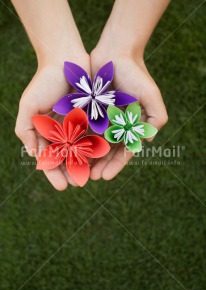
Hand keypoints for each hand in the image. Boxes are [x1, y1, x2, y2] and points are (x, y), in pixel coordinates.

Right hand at [15, 55, 89, 189]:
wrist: (66, 60)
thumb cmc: (44, 81)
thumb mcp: (28, 106)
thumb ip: (26, 131)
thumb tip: (34, 156)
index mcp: (45, 132)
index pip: (49, 158)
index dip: (54, 173)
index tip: (62, 186)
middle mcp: (61, 132)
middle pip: (66, 159)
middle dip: (71, 172)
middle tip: (78, 184)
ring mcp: (77, 127)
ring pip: (82, 152)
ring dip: (86, 165)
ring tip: (91, 177)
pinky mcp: (92, 119)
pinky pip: (95, 137)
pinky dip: (98, 149)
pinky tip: (102, 160)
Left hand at [90, 50, 167, 180]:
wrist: (115, 51)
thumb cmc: (135, 73)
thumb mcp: (151, 94)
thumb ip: (157, 117)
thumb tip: (148, 140)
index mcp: (131, 125)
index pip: (124, 150)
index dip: (116, 165)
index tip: (106, 177)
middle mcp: (117, 124)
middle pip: (107, 151)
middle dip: (99, 165)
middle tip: (90, 179)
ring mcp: (102, 118)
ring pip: (93, 142)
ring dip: (87, 157)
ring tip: (78, 170)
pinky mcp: (88, 110)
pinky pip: (82, 128)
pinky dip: (77, 140)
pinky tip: (69, 152)